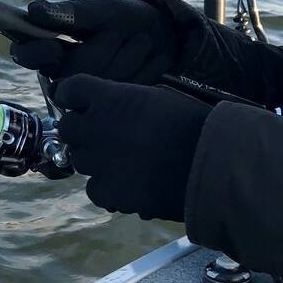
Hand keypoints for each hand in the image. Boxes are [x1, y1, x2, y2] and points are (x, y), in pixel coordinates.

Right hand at [10, 0, 180, 82]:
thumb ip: (70, 12)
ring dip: (123, 58)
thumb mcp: (100, 9)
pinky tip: (144, 60)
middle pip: (66, 73)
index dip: (36, 53)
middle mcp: (63, 69)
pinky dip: (136, 71)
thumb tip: (34, 9)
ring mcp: (85, 87)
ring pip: (93, 83)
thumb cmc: (123, 16)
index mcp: (51, 43)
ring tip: (138, 42)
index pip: (24, 54)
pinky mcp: (108, 100)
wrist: (162, 34)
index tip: (55, 44)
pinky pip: (116, 92)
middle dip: (98, 51)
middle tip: (117, 33)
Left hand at [52, 75, 211, 222]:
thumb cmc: (193, 125)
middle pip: (67, 128)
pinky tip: (128, 185)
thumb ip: (122, 101)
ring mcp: (100, 161)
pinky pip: (94, 190)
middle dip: (81, 132)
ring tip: (124, 163)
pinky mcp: (110, 192)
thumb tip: (103, 108)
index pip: (70, 90)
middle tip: (103, 138)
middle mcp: (98, 127)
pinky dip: (107, 189)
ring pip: (79, 160)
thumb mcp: (155, 98)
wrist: (214, 164)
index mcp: (111, 98)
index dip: (72, 97)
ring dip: (95, 161)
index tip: (79, 104)